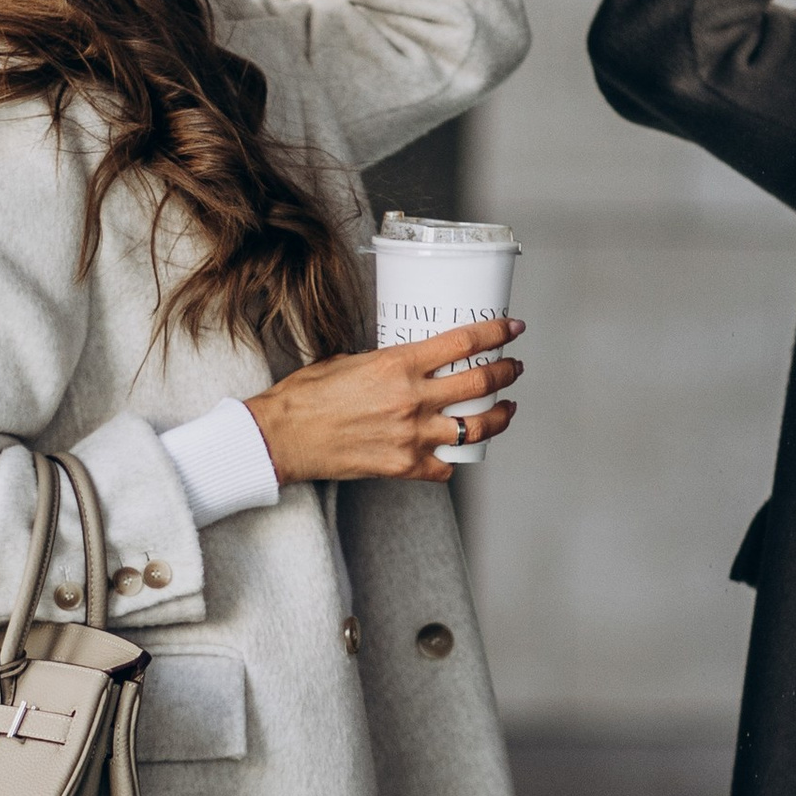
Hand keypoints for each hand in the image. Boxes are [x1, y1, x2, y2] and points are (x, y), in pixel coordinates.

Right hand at [247, 319, 523, 484]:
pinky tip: (455, 452)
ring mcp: (411, 435)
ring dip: (499, 417)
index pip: (463, 343)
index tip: (514, 329)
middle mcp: (411, 399)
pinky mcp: (403, 466)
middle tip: (514, 368)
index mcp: (398, 364)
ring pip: (476, 428)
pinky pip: (444, 466)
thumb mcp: (350, 360)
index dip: (497, 334)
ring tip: (506, 410)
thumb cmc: (306, 396)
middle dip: (506, 373)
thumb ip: (388, 362)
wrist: (282, 436)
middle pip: (480, 383)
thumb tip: (410, 362)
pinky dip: (453, 459)